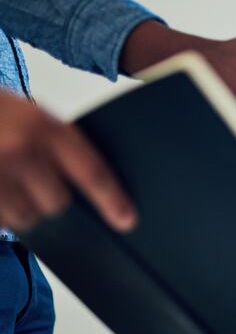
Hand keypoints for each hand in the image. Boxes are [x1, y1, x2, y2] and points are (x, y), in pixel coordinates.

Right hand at [0, 91, 134, 232]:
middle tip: (36, 184)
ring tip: (5, 182)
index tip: (126, 220)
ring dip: (20, 210)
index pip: (92, 172)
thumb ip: (54, 142)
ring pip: (24, 218)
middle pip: (58, 203)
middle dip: (52, 201)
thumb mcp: (26, 113)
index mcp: (42, 126)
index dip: (113, 200)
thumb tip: (87, 186)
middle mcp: (19, 150)